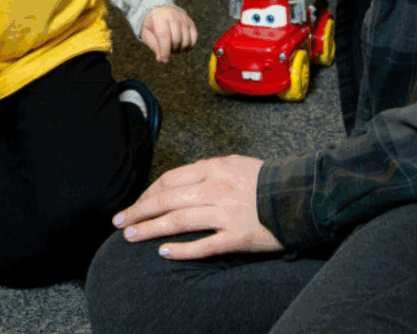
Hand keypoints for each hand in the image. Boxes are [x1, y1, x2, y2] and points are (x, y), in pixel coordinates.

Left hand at [113, 155, 283, 259]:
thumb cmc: (265, 179)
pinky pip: (203, 245)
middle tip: (119, 221)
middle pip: (166, 200)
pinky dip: (181, 249)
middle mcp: (213, 189)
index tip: (134, 204)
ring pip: (178, 221)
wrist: (297, 195)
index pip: (169, 180)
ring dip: (150, 229)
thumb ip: (207, 171)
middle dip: (138, 211)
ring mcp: (224, 214)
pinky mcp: (236, 237)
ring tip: (131, 236)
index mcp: (212, 168)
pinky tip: (164, 252)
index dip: (147, 193)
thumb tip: (181, 181)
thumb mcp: (233, 163)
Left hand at [141, 5, 197, 62]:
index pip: (164, 35)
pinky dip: (189, 46)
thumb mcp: (147, 34)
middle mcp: (173, 15)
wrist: (159, 10)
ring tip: (173, 48)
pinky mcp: (190, 21)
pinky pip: (194, 37)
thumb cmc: (152, 25)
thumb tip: (163, 60)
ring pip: (186, 40)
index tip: (164, 59)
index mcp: (159, 16)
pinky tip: (182, 47)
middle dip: (172, 50)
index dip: (164, 50)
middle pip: (176, 39)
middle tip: (167, 51)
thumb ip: (155, 46)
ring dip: (180, 49)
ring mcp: (183, 17)